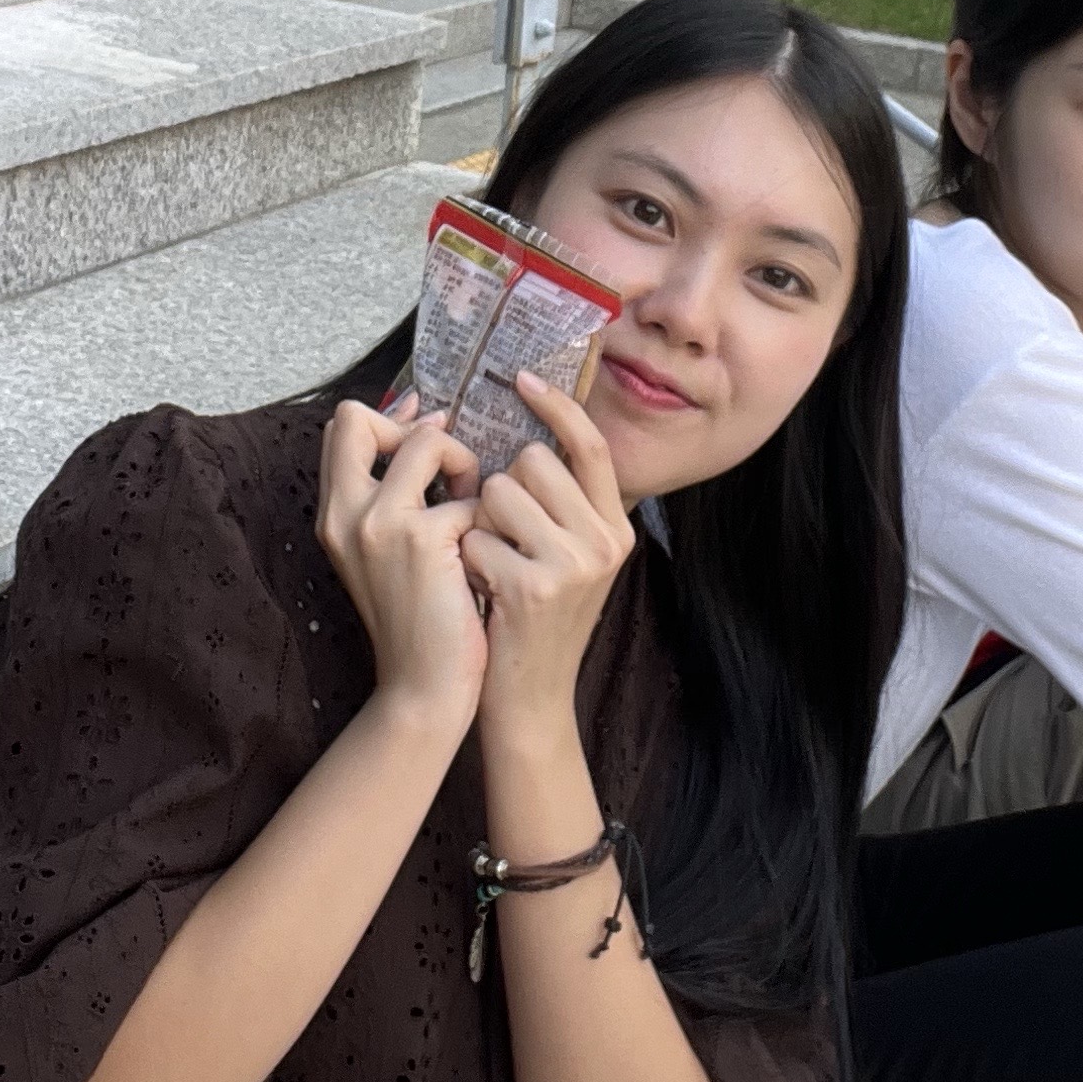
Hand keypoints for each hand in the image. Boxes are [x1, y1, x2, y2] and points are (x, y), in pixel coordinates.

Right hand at [318, 398, 488, 741]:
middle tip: (450, 474)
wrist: (422, 688)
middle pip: (359, 418)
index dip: (390, 420)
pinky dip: (488, 517)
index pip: (343, 426)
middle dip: (417, 432)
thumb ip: (393, 491)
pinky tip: (485, 555)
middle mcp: (344, 512)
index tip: (429, 438)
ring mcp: (378, 523)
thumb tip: (426, 419)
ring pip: (428, 440)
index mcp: (332, 514)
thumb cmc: (418, 617)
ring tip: (473, 514)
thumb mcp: (387, 551)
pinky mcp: (422, 540)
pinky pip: (471, 493)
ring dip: (464, 466)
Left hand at [464, 374, 636, 746]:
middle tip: (502, 540)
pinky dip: (467, 560)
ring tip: (492, 567)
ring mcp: (574, 564)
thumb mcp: (568, 559)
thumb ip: (560, 504)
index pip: (590, 445)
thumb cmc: (533, 620)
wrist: (528, 701)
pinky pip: (477, 535)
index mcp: (615, 528)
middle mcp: (606, 542)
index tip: (522, 379)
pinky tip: (482, 593)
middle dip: (499, 489)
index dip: (557, 406)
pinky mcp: (535, 587)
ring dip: (479, 523)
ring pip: (499, 491)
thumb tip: (529, 437)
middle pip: (533, 461)